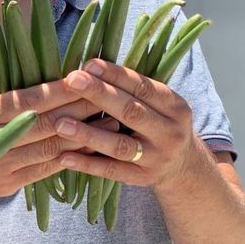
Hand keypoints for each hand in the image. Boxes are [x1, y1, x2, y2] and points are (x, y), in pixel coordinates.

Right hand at [0, 79, 102, 197]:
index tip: (86, 78)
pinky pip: (48, 169)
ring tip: (112, 121)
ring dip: (85, 135)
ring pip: (51, 148)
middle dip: (80, 109)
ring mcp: (0, 165)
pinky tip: (93, 147)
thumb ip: (13, 99)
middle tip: (108, 97)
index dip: (59, 90)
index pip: (29, 100)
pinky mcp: (9, 185)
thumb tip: (59, 79)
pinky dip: (73, 157)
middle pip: (45, 124)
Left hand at [54, 59, 201, 188]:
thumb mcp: (159, 105)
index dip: (115, 75)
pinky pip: (111, 171)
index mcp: (175, 106)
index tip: (89, 64)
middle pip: (131, 112)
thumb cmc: (158, 124)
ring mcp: (157, 158)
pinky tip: (64, 157)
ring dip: (88, 134)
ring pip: (119, 145)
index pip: (143, 87)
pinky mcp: (142, 178)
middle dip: (100, 94)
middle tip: (72, 81)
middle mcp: (170, 132)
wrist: (184, 166)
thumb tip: (89, 67)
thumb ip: (131, 89)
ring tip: (60, 123)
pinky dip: (87, 164)